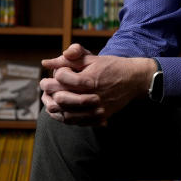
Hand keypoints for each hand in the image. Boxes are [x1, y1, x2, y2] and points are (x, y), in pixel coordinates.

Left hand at [40, 44, 154, 125]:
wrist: (135, 79)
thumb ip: (70, 59)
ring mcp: (97, 109)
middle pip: (61, 97)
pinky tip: (62, 110)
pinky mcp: (101, 116)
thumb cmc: (113, 66)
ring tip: (50, 98)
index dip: (56, 73)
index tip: (58, 71)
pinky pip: (78, 122)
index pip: (62, 78)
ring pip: (67, 113)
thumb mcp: (93, 58)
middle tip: (45, 85)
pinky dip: (66, 117)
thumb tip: (46, 63)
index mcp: (90, 79)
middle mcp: (93, 96)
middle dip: (49, 90)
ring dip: (54, 106)